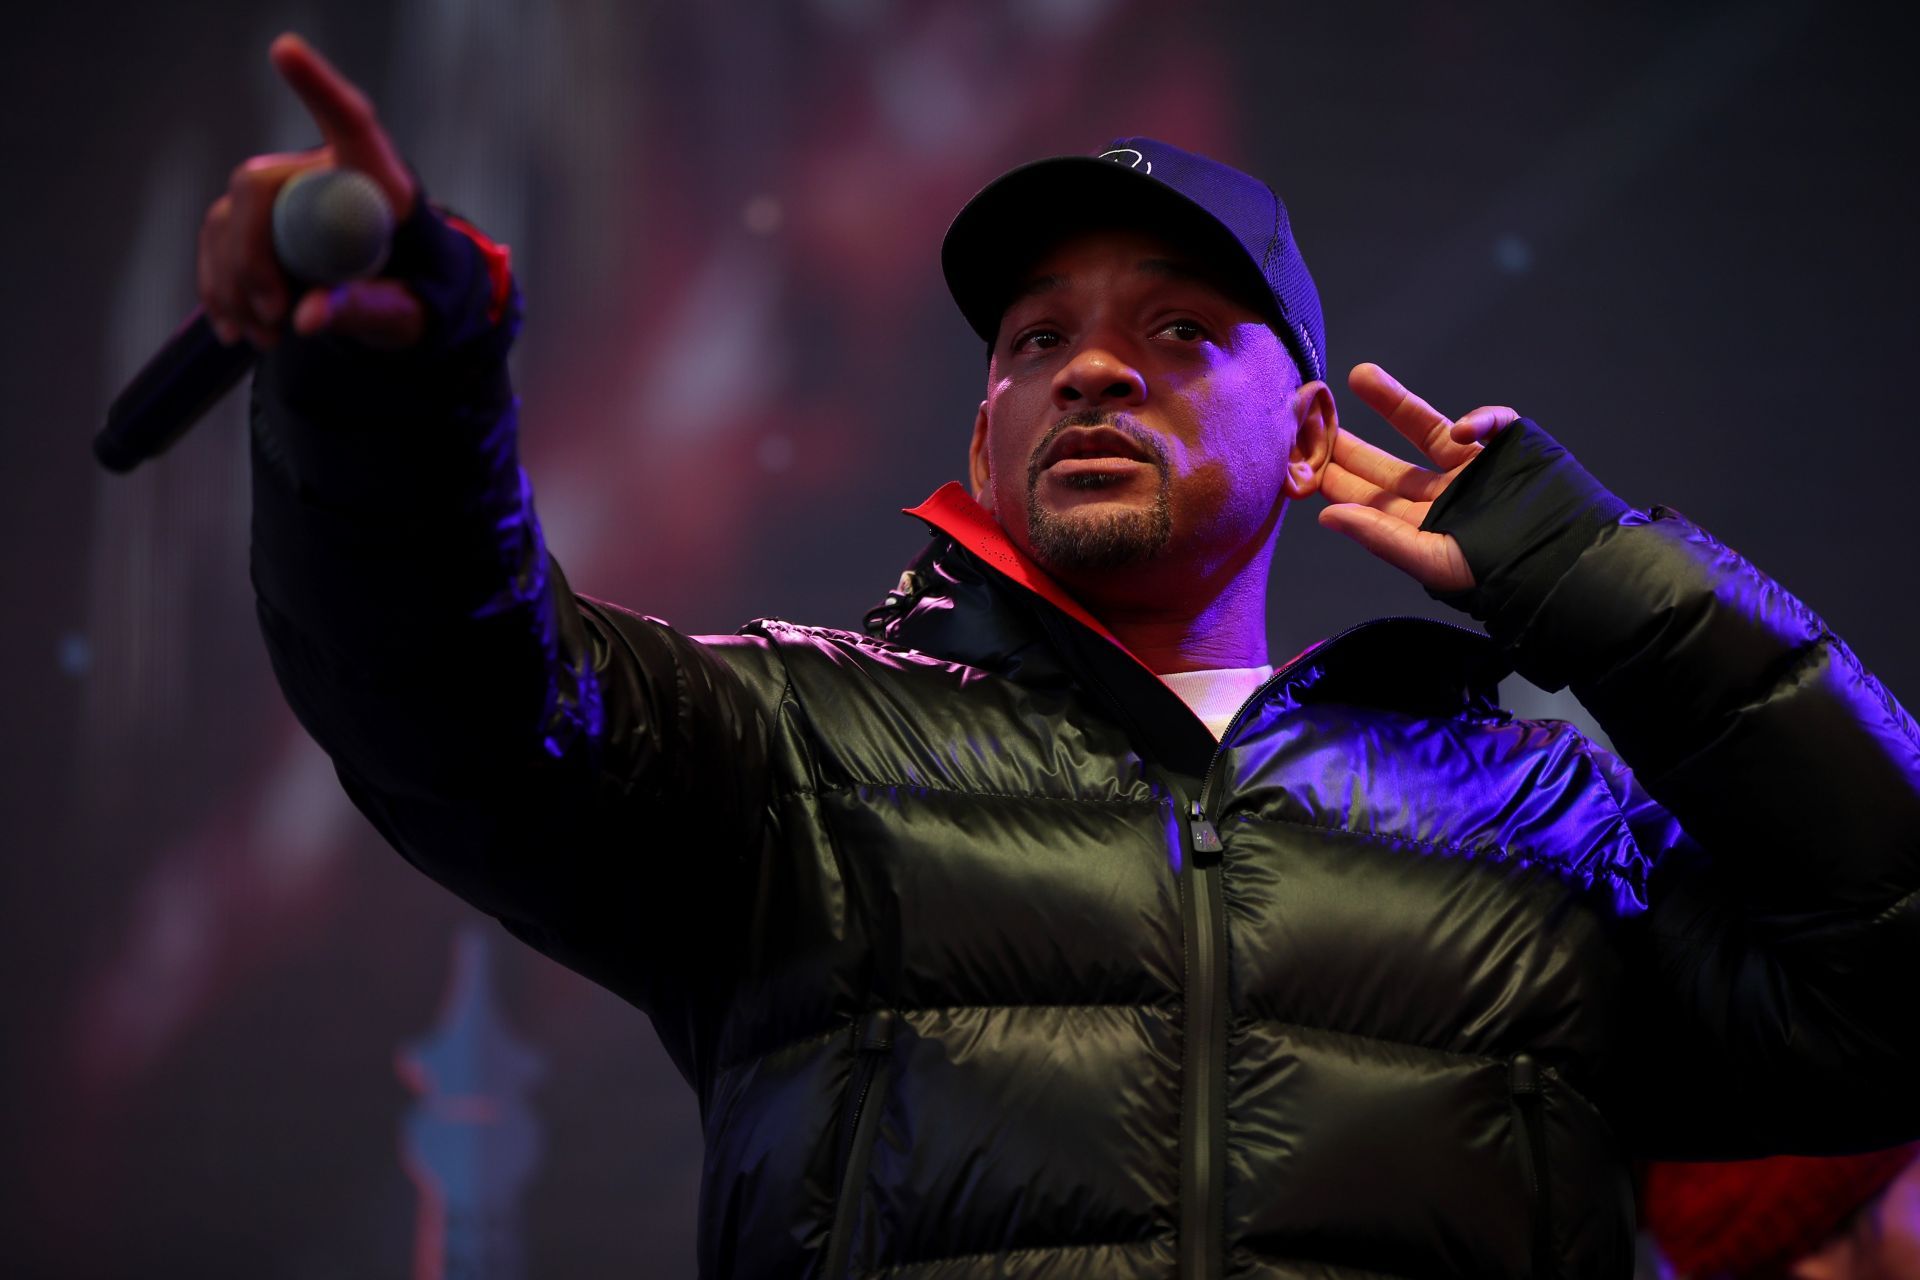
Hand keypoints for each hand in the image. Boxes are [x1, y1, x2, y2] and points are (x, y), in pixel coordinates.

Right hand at [196, 33, 422, 350]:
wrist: (401, 307)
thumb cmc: (415, 296)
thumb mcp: (404, 314)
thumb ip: (362, 310)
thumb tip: (307, 320)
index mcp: (378, 180)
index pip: (351, 122)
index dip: (316, 86)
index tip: (285, 50)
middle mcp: (322, 173)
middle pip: (259, 184)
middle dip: (253, 256)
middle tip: (276, 320)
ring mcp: (284, 194)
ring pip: (229, 220)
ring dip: (235, 285)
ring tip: (267, 340)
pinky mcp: (256, 222)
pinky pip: (218, 245)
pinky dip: (220, 290)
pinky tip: (234, 330)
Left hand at [1316, 363, 1519, 592]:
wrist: (1569, 566)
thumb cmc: (1497, 574)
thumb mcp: (1431, 560)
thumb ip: (1381, 537)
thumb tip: (1327, 516)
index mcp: (1420, 523)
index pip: (1367, 497)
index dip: (1335, 476)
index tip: (1302, 456)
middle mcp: (1441, 493)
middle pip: (1386, 463)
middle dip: (1351, 440)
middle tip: (1315, 414)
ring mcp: (1474, 468)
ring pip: (1428, 427)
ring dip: (1395, 402)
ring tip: (1360, 376)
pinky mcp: (1510, 448)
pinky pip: (1493, 424)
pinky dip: (1481, 420)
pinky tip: (1465, 428)